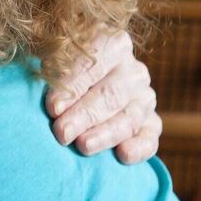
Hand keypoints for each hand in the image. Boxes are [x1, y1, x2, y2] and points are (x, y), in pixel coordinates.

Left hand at [46, 29, 160, 163]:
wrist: (79, 85)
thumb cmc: (58, 67)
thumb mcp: (51, 56)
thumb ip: (53, 69)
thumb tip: (51, 101)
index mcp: (112, 45)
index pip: (93, 66)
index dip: (72, 87)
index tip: (53, 108)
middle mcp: (133, 71)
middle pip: (111, 95)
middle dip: (84, 115)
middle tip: (62, 132)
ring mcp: (144, 98)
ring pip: (129, 117)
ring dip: (106, 133)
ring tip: (83, 146)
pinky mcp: (149, 124)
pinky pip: (150, 137)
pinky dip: (140, 147)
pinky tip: (123, 154)